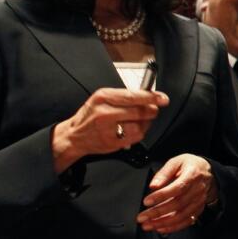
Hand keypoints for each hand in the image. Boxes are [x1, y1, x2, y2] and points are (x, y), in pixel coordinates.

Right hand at [51, 88, 169, 171]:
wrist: (75, 135)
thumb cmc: (91, 116)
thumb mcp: (103, 99)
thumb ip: (123, 96)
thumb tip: (148, 96)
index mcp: (103, 97)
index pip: (133, 96)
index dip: (151, 97)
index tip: (163, 98)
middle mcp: (104, 112)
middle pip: (139, 111)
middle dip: (151, 110)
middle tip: (152, 110)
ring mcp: (107, 128)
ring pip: (139, 124)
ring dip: (145, 123)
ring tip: (140, 121)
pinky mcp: (111, 142)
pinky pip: (135, 136)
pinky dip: (139, 133)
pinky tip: (133, 129)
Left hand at [137, 154, 216, 233]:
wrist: (207, 172)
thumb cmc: (190, 166)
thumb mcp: (176, 162)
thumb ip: (164, 173)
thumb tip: (153, 186)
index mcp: (192, 175)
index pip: (177, 188)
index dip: (161, 196)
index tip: (147, 201)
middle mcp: (198, 190)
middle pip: (178, 204)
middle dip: (158, 212)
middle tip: (142, 217)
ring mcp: (199, 201)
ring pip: (181, 216)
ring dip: (163, 223)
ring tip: (148, 225)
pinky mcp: (198, 209)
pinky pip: (186, 221)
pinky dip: (173, 227)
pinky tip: (161, 228)